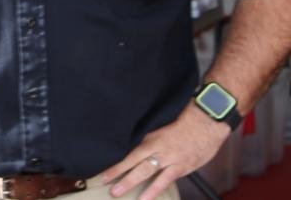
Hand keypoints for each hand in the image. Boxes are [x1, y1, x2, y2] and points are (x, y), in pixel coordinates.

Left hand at [100, 103, 230, 199]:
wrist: (207, 122)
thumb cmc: (184, 120)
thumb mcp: (163, 125)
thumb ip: (149, 136)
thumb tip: (134, 142)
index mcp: (151, 136)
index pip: (129, 151)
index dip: (116, 161)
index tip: (103, 169)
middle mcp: (158, 148)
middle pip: (133, 161)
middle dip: (118, 173)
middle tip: (103, 182)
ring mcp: (170, 158)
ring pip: (146, 172)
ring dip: (131, 182)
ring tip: (116, 193)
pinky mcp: (182, 167)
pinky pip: (165, 180)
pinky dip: (154, 190)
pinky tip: (145, 199)